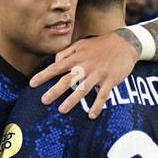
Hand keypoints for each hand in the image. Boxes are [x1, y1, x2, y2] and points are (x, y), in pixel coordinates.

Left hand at [30, 27, 146, 116]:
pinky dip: (97, 105)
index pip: (56, 67)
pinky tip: (91, 115)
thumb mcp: (81, 44)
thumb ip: (66, 52)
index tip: (32, 84)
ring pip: (83, 88)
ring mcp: (98, 74)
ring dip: (72, 100)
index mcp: (77, 57)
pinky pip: (103, 95)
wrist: (125, 42)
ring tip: (62, 110)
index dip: (44, 75)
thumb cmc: (100, 45)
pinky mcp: (110, 80)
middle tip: (44, 101)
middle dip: (55, 90)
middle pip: (68, 79)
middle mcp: (86, 66)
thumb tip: (54, 62)